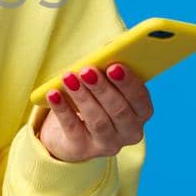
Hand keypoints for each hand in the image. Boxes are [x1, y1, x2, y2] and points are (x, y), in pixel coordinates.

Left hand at [35, 63, 152, 162]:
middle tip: (87, 70)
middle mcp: (129, 132)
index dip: (129, 84)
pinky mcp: (82, 149)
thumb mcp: (105, 82)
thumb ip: (109, 65)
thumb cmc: (95, 99)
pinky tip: (54, 94)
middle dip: (102, 89)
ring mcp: (107, 144)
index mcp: (141, 113)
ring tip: (69, 78)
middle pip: (119, 111)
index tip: (114, 66)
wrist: (72, 133)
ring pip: (97, 121)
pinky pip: (72, 128)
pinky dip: (62, 110)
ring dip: (82, 97)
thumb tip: (108, 46)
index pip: (141, 101)